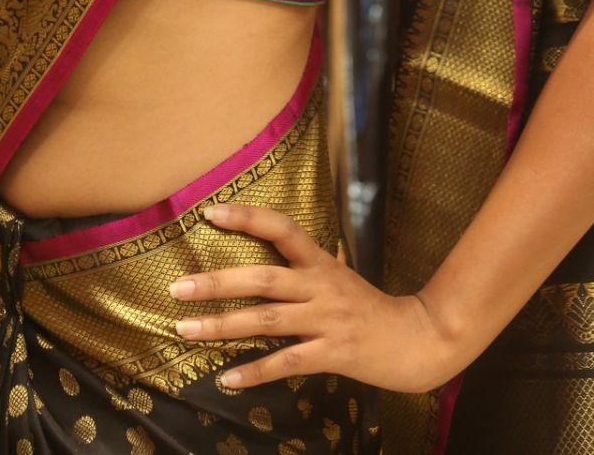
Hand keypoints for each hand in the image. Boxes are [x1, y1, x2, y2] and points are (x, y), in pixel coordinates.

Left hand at [168, 202, 462, 393]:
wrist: (417, 340)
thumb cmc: (372, 307)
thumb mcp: (342, 275)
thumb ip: (312, 261)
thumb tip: (284, 240)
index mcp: (320, 261)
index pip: (280, 228)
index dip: (246, 218)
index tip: (209, 212)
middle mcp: (320, 286)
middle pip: (262, 279)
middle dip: (215, 283)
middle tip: (177, 288)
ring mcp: (325, 320)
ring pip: (266, 321)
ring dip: (221, 326)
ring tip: (185, 330)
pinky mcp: (332, 353)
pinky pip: (286, 363)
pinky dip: (254, 372)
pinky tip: (226, 379)